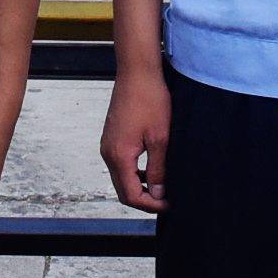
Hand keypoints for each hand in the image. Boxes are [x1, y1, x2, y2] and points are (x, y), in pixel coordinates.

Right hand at [100, 68, 169, 211]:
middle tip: (167, 200)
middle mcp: (108, 153)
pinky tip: (152, 168)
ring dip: (140, 186)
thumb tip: (158, 194)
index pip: (131, 195)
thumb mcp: (160, 138)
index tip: (169, 204)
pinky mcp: (112, 138)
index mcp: (119, 156)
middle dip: (145, 199)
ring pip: (121, 178)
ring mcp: (108, 145)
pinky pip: (121, 164)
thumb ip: (158, 169)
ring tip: (163, 186)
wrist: (137, 72)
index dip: (151, 204)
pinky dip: (135, 173)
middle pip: (123, 190)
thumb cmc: (150, 100)